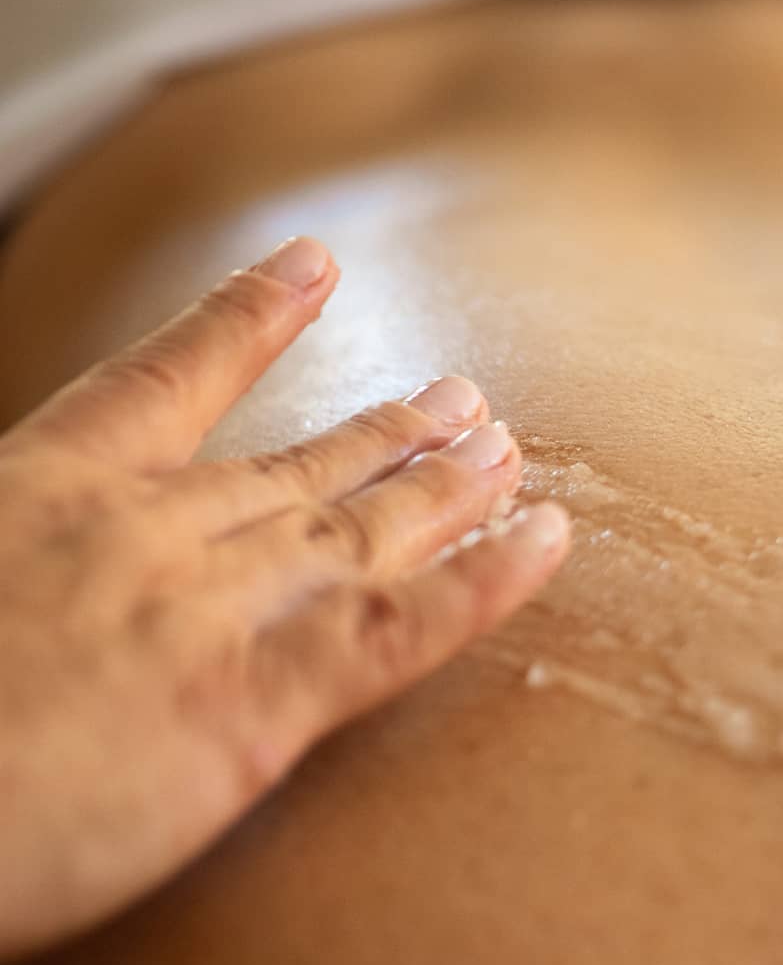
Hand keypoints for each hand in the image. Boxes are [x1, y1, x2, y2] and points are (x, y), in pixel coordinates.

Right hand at [0, 236, 568, 960]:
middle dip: (385, 432)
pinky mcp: (257, 701)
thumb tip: (41, 561)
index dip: (246, 321)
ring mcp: (211, 610)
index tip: (311, 264)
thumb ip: (28, 551)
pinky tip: (549, 542)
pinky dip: (484, 582)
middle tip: (461, 399)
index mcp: (50, 493)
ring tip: (507, 451)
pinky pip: (402, 628)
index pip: (165, 383)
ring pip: (360, 530)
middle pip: (295, 468)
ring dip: (442, 486)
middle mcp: (149, 532)